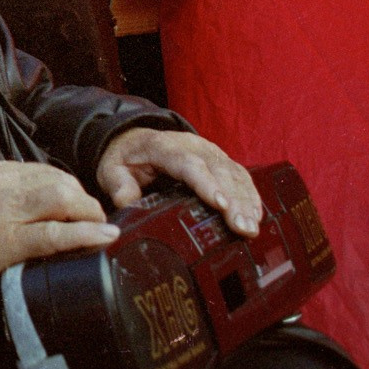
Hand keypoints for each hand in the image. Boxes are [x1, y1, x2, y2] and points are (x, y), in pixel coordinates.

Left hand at [0, 162, 120, 283]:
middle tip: (99, 221)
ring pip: (54, 177)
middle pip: (59, 197)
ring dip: (76, 191)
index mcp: (6, 239)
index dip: (86, 233)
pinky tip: (62, 192)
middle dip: (88, 207)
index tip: (109, 235)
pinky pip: (40, 168)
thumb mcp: (11, 268)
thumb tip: (82, 243)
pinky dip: (57, 179)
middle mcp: (4, 205)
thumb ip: (45, 254)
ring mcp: (1, 181)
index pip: (54, 234)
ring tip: (83, 207)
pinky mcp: (0, 167)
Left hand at [97, 127, 262, 236]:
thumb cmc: (125, 158)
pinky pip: (240, 176)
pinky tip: (257, 217)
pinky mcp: (220, 161)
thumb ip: (118, 186)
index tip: (220, 204)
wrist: (134, 139)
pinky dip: (251, 196)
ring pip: (233, 174)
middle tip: (243, 228)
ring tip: (251, 229)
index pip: (188, 163)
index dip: (205, 183)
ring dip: (246, 201)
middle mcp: (192, 145)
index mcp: (163, 146)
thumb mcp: (112, 170)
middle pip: (218, 170)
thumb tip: (128, 204)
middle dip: (234, 200)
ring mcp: (209, 152)